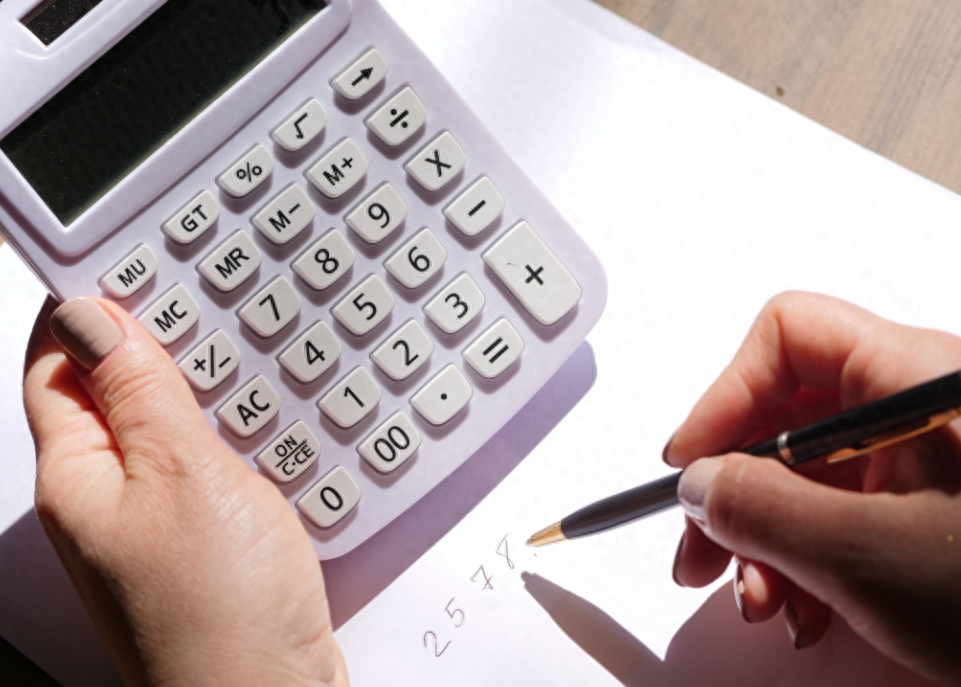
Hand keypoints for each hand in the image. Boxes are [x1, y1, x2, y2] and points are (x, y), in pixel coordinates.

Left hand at [23, 296, 348, 686]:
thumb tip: (93, 318)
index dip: (86, 309)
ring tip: (242, 350)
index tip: (133, 264)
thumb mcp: (183, 475)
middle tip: (201, 298)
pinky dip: (233, 430)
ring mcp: (157, 518)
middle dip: (150, 341)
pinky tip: (268, 420)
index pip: (57, 364)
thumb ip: (140, 394)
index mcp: (79, 474)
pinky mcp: (203, 535)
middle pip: (110, 390)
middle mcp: (108, 496)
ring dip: (200, 386)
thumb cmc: (218, 610)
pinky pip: (207, 462)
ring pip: (166, 424)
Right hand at [665, 292, 960, 684]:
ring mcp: (927, 459)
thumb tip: (696, 482)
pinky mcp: (930, 505)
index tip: (691, 465)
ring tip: (760, 602)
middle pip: (786, 413)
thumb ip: (763, 509)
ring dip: (765, 540)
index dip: (725, 395)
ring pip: (808, 473)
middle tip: (700, 554)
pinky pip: (842, 511)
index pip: (788, 335)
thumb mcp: (870, 555)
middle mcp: (918, 406)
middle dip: (734, 491)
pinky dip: (808, 560)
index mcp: (915, 380)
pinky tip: (806, 609)